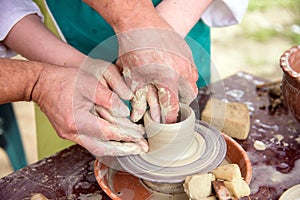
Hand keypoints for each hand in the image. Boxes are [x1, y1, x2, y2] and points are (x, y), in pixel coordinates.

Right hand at [32, 59, 148, 155]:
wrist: (40, 83)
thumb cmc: (65, 79)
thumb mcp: (89, 83)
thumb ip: (108, 98)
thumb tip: (125, 112)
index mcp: (77, 121)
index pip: (108, 133)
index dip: (127, 135)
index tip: (141, 137)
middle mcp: (72, 132)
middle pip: (103, 149)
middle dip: (124, 150)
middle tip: (141, 149)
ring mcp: (68, 134)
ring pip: (96, 148)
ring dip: (115, 149)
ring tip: (133, 147)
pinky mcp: (68, 133)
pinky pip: (90, 143)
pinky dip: (105, 143)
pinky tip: (116, 141)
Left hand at [116, 28, 197, 122]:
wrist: (138, 21)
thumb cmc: (132, 49)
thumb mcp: (132, 77)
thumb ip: (138, 99)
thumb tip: (138, 118)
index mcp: (169, 80)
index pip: (173, 109)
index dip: (168, 119)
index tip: (165, 124)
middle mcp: (183, 71)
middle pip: (188, 97)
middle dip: (178, 103)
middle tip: (166, 103)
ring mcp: (187, 60)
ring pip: (192, 82)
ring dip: (182, 89)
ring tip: (168, 87)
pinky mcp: (187, 52)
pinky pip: (190, 69)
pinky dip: (183, 75)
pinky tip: (170, 71)